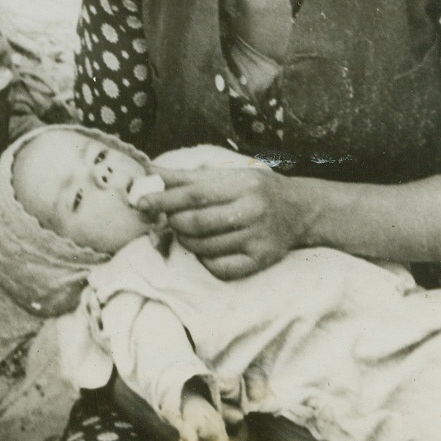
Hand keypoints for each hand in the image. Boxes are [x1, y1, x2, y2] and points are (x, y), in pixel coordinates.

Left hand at [139, 165, 302, 278]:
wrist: (299, 210)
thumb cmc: (254, 189)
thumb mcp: (226, 175)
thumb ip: (186, 177)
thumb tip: (149, 172)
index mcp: (241, 184)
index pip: (193, 194)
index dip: (163, 199)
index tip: (140, 202)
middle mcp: (252, 211)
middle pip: (196, 223)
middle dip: (174, 222)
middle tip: (170, 219)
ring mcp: (257, 238)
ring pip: (204, 247)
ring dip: (186, 241)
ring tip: (188, 232)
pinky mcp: (260, 260)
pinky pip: (219, 267)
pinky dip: (204, 260)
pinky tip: (206, 249)